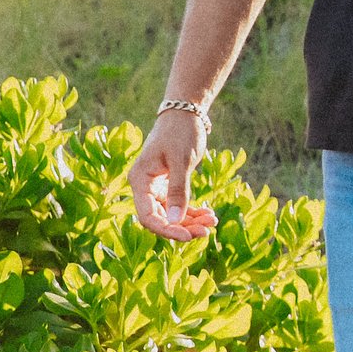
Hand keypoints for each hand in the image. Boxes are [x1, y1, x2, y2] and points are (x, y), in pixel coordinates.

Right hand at [127, 111, 219, 240]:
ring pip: (171, 215)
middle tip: (207, 231)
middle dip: (183, 228)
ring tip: (213, 222)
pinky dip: (193, 212)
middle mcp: (144, 187)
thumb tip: (174, 221)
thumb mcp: (181, 161)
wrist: (185, 115)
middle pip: (160, 219)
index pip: (147, 216)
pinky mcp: (169, 186)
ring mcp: (156, 188)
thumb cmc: (180, 133)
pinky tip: (210, 214)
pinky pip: (179, 206)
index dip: (166, 230)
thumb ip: (178, 191)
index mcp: (140, 180)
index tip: (188, 236)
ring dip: (191, 222)